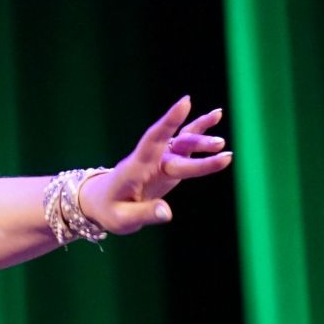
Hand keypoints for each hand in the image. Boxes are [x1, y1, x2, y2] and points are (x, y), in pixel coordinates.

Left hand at [80, 97, 230, 233]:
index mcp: (136, 168)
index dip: (168, 122)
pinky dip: (200, 132)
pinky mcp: (168, 162)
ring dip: (201, 137)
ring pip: (182, 142)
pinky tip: (215, 118)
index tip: (184, 104)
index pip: (152, 141)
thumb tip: (167, 213)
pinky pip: (185, 144)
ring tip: (221, 128)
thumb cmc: (110, 210)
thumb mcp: (122, 219)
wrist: (102, 201)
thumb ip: (145, 214)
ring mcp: (160, 159)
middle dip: (198, 146)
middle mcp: (150, 159)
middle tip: (221, 146)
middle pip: (175, 147)